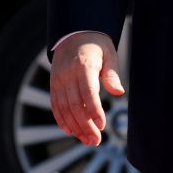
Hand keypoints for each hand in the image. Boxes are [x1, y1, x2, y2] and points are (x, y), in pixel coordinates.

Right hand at [49, 31, 123, 146]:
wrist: (74, 33)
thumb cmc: (96, 45)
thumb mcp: (109, 54)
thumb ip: (113, 74)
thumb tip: (119, 92)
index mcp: (84, 66)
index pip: (89, 93)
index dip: (95, 111)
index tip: (102, 126)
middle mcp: (68, 74)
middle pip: (75, 105)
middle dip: (86, 125)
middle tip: (96, 140)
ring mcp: (58, 79)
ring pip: (64, 108)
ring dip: (75, 126)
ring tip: (87, 139)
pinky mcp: (53, 84)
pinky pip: (55, 105)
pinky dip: (61, 119)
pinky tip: (70, 130)